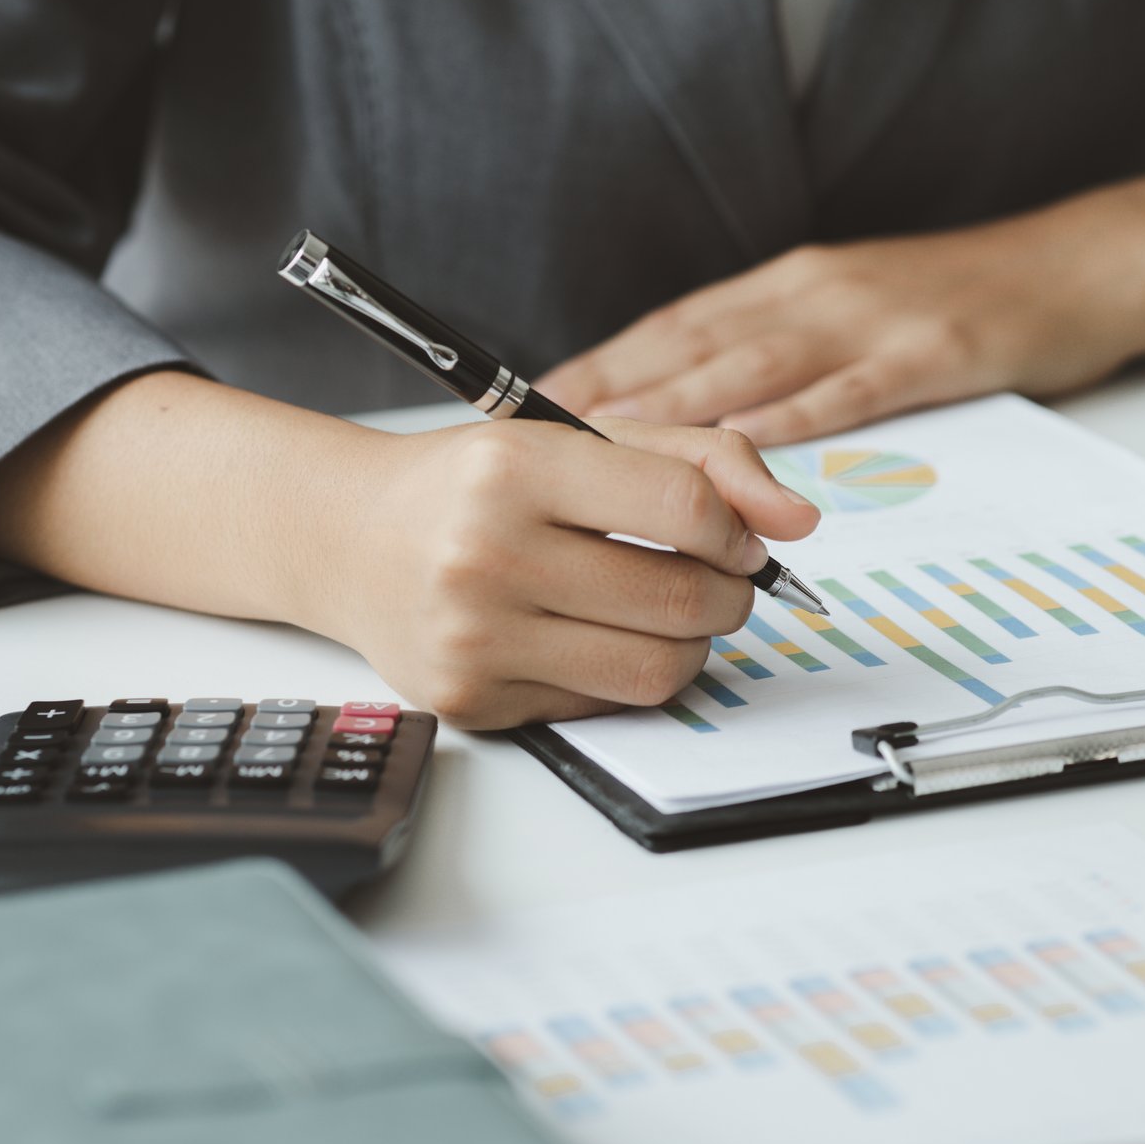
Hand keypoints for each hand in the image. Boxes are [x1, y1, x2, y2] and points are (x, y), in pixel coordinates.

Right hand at [301, 417, 820, 728]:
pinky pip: (603, 706)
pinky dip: (625, 676)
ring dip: (692, 645)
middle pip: (682, 600)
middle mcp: (486, 554)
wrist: (347, 539)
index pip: (684, 508)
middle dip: (728, 594)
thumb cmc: (474, 484)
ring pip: (657, 671)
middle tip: (716, 580)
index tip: (732, 538)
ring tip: (667, 612)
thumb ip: (701, 459)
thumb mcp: (577, 437)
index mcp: (515, 468)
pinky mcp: (472, 701)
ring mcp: (475, 638)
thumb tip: (797, 522)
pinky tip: (598, 638)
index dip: (735, 530)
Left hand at [536, 202, 1144, 445]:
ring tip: (610, 444)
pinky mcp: (933, 351)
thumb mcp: (860, 308)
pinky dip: (794, 418)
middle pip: (695, 345)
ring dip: (677, 406)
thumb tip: (701, 399)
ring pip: (756, 366)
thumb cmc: (968, 297)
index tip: (532, 402)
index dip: (603, 363)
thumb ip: (784, 346)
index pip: (677, 326)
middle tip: (537, 433)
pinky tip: (747, 446)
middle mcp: (816, 292)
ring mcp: (873, 320)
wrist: (1085, 265)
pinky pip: (852, 391)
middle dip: (611, 389)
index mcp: (793, 284)